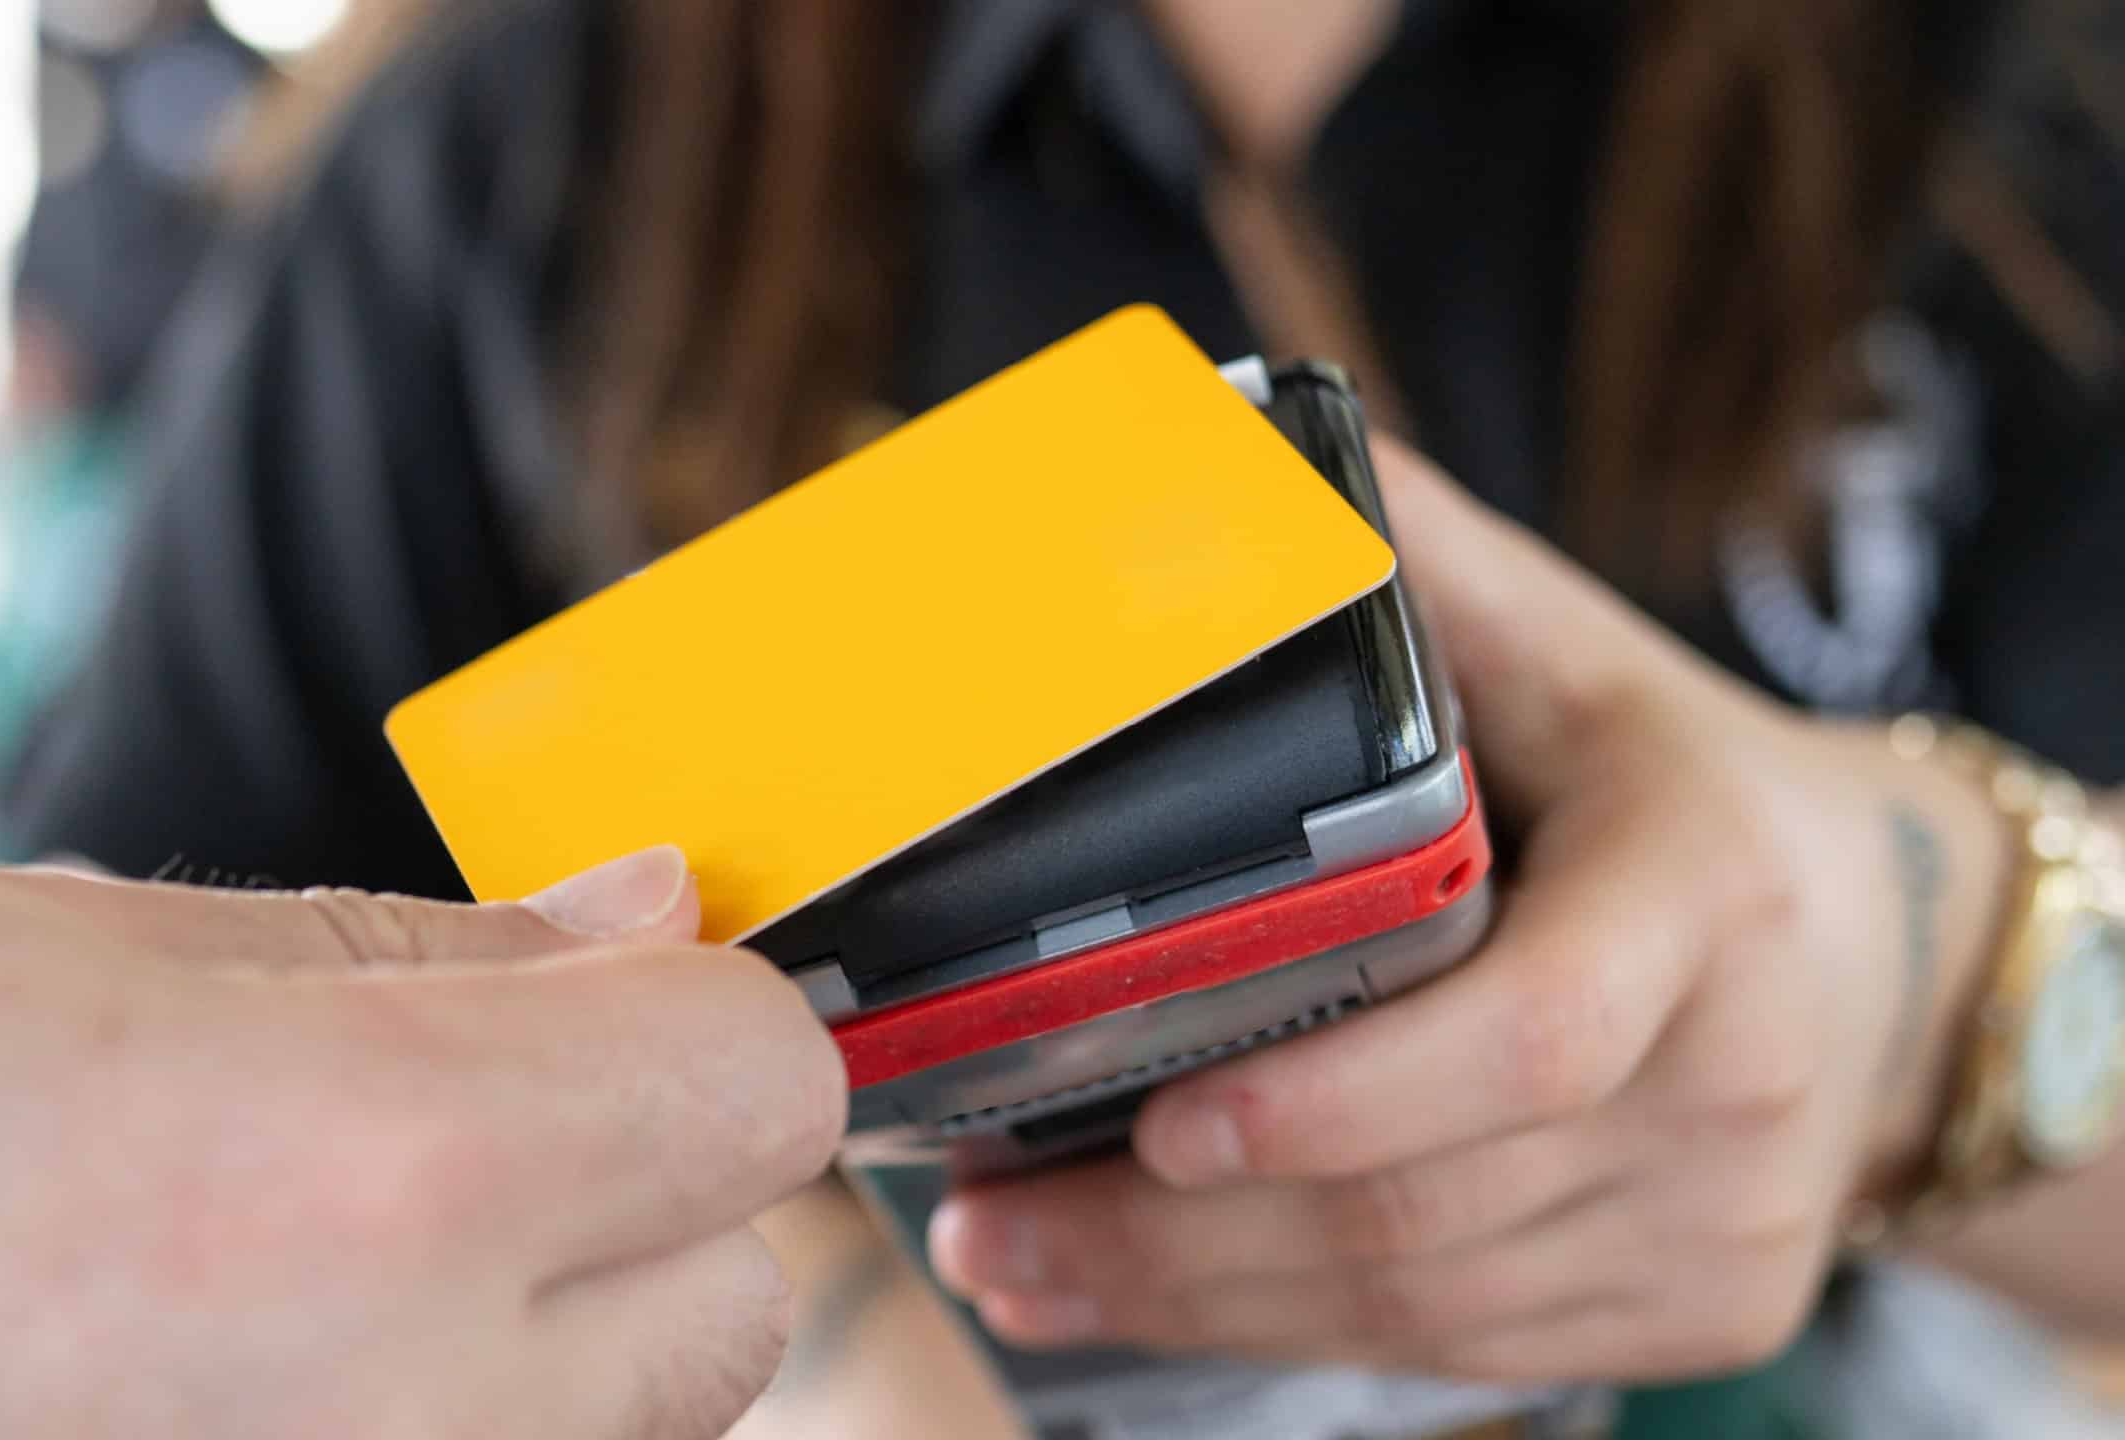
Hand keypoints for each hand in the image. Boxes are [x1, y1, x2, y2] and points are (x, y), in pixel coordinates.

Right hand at [0, 849, 844, 1437]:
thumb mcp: (77, 950)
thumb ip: (415, 950)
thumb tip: (640, 909)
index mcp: (386, 1177)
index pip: (756, 1082)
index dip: (688, 1006)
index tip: (598, 983)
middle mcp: (429, 1421)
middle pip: (728, 1295)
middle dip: (634, 1189)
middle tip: (435, 1132)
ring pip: (617, 1434)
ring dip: (533, 1334)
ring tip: (287, 1270)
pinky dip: (424, 1430)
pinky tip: (236, 1380)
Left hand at [928, 438, 2016, 1383]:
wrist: (1893, 958)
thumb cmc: (1683, 792)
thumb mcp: (1584, 664)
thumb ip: (1430, 577)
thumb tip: (1231, 448)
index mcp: (1708, 896)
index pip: (1533, 1034)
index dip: (1342, 1099)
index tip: (1163, 1124)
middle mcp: (1738, 1083)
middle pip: (1430, 1205)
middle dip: (1181, 1235)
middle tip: (986, 1225)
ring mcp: (1725, 1222)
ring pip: (1426, 1304)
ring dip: (1201, 1300)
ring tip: (1021, 1267)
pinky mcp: (1705, 1311)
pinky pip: (1466, 1353)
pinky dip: (1293, 1333)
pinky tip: (1155, 1304)